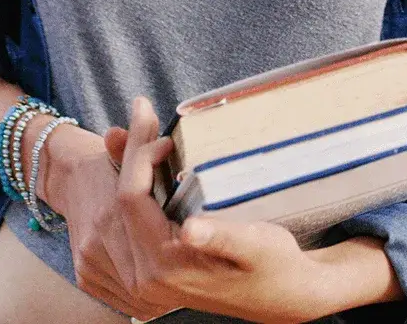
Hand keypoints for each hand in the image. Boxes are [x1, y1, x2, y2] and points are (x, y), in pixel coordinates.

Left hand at [69, 96, 341, 323]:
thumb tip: (191, 230)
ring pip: (120, 208)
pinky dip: (138, 183)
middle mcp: (147, 276)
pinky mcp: (154, 268)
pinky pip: (133, 217)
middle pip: (120, 200)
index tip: (159, 127)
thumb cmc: (276, 267)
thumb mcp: (257, 248)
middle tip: (142, 110)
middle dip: (130, 151)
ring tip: (143, 129)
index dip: (140, 156)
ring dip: (130, 165)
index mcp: (165, 268)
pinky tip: (147, 159)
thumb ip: (222, 239)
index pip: (132, 199)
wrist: (286, 296)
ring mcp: (147, 275)